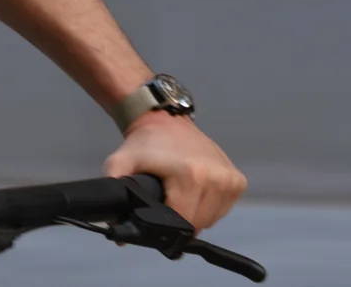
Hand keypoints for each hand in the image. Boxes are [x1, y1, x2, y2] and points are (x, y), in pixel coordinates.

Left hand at [104, 113, 246, 230]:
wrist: (165, 120)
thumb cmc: (144, 144)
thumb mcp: (120, 163)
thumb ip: (112, 192)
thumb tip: (116, 231)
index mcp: (192, 175)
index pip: (182, 222)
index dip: (166, 227)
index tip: (155, 219)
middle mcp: (216, 177)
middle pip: (198, 224)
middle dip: (179, 221)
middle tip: (165, 204)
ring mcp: (230, 179)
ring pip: (212, 219)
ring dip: (195, 215)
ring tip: (178, 194)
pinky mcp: (238, 180)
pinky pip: (222, 209)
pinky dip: (208, 207)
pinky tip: (193, 191)